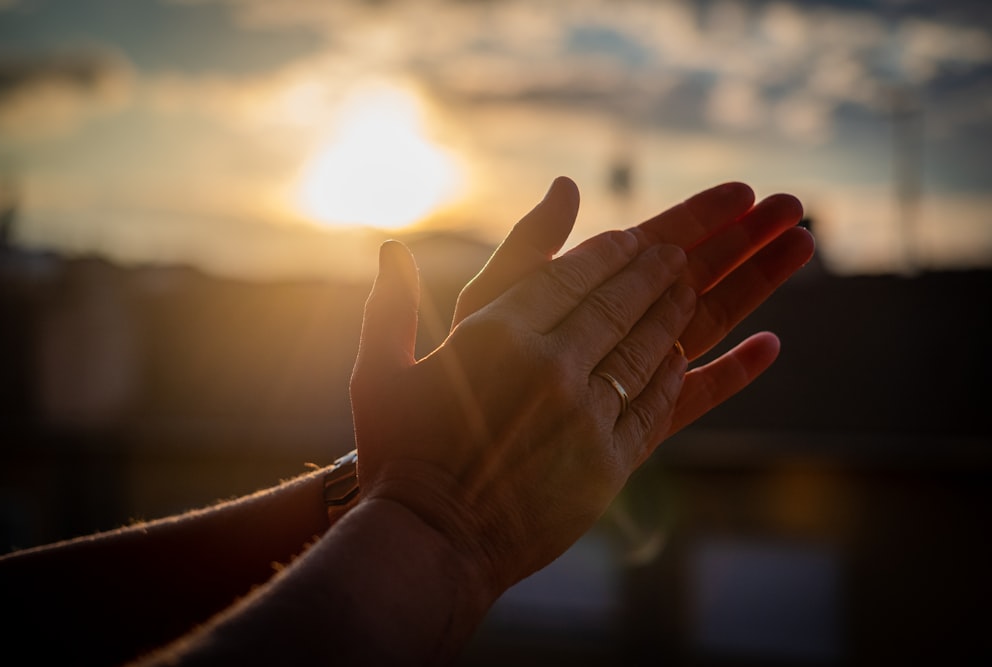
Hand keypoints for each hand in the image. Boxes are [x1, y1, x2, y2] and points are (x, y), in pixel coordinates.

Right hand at [350, 231, 692, 593]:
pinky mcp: (608, 463)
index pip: (567, 278)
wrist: (431, 542)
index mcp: (495, 337)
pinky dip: (670, 376)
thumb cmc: (397, 455)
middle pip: (614, 305)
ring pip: (642, 349)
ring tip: (687, 289)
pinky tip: (680, 356)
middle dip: (650, 273)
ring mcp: (584, 417)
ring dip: (670, 315)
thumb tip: (391, 249)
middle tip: (675, 254)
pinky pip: (652, 406)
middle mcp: (548, 368)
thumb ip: (389, 306)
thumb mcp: (378, 373)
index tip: (631, 238)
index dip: (606, 253)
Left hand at [454, 177, 814, 434]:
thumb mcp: (483, 309)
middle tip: (791, 204)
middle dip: (737, 239)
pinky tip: (771, 346)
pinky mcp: (637, 431)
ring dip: (751, 285)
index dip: (694, 215)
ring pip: (700, 323)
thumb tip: (567, 186)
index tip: (741, 191)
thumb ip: (527, 251)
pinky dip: (731, 372)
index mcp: (575, 296)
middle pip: (685, 277)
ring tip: (801, 244)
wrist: (447, 484)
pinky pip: (692, 396)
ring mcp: (626, 379)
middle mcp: (608, 332)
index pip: (645, 244)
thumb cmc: (449, 391)